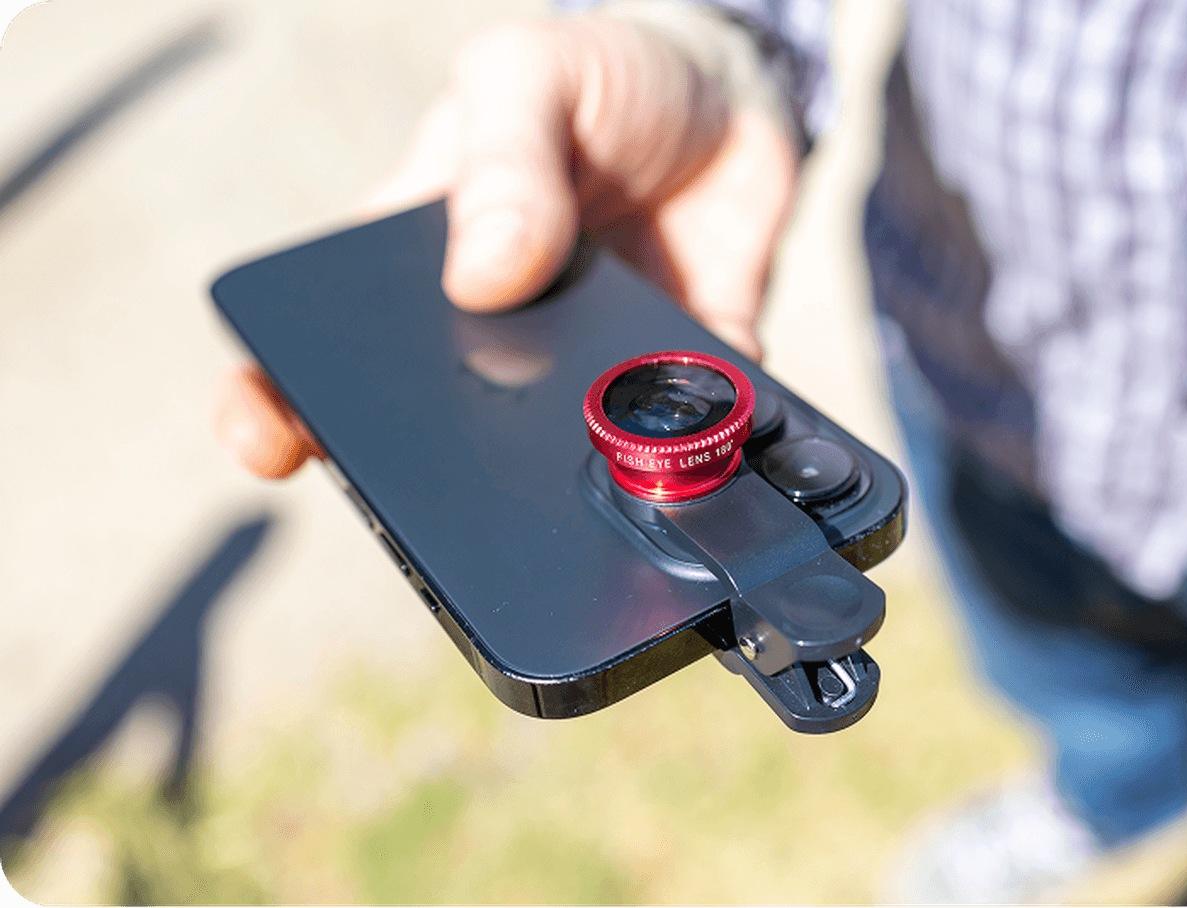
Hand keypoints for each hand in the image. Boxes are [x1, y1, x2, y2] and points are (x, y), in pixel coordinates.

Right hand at [212, 14, 798, 478]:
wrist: (732, 96)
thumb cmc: (603, 80)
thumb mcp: (529, 77)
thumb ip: (502, 162)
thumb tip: (481, 278)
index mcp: (421, 267)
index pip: (325, 348)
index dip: (279, 403)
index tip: (267, 443)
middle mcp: (494, 341)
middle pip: (435, 436)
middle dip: (431, 481)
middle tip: (446, 505)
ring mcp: (582, 375)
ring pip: (558, 462)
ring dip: (571, 481)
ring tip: (592, 468)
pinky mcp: (672, 388)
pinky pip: (680, 445)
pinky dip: (692, 454)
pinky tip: (707, 438)